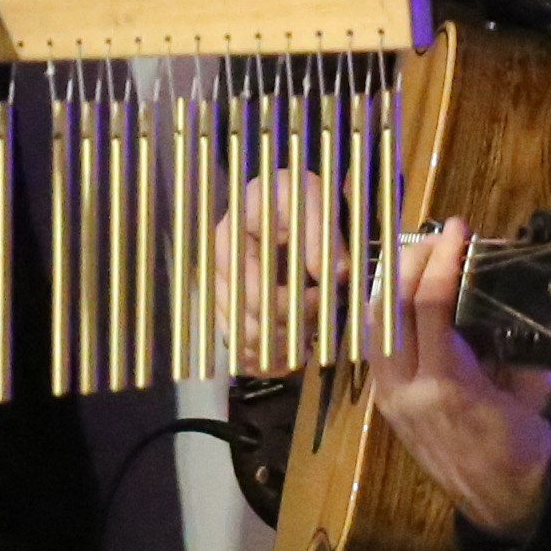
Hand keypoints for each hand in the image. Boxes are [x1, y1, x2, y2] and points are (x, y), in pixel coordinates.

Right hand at [219, 170, 353, 376]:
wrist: (286, 194)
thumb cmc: (296, 192)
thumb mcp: (313, 198)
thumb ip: (323, 234)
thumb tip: (333, 275)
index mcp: (230, 241)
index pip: (252, 296)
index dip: (291, 306)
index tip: (323, 296)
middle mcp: (218, 271)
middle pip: (244, 326)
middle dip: (286, 331)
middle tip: (318, 321)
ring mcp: (223, 291)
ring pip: (240, 343)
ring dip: (277, 350)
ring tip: (308, 342)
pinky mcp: (232, 306)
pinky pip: (239, 347)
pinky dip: (265, 359)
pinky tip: (290, 356)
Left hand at [367, 216, 550, 538]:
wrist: (506, 502)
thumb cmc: (527, 445)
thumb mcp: (530, 389)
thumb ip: (507, 346)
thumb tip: (494, 301)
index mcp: (448, 386)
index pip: (431, 306)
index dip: (441, 260)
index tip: (456, 228)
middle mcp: (407, 391)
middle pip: (391, 309)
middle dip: (409, 263)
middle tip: (432, 235)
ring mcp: (391, 399)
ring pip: (373, 326)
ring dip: (391, 284)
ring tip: (416, 257)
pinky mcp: (386, 405)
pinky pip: (377, 348)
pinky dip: (387, 314)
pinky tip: (405, 295)